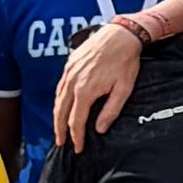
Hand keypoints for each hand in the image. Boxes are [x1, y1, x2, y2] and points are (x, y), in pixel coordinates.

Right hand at [52, 14, 145, 150]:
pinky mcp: (69, 64)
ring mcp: (69, 72)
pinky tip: (61, 105)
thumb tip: (99, 129)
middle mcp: (72, 82)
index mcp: (86, 91)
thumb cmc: (125, 61)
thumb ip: (110, 111)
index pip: (76, 121)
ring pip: (57, 99)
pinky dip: (58, 100)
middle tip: (61, 143)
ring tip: (58, 128)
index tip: (77, 148)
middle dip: (60, 130)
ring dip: (57, 116)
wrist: (121, 34)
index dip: (76, 137)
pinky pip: (59, 87)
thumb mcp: (123, 89)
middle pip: (61, 112)